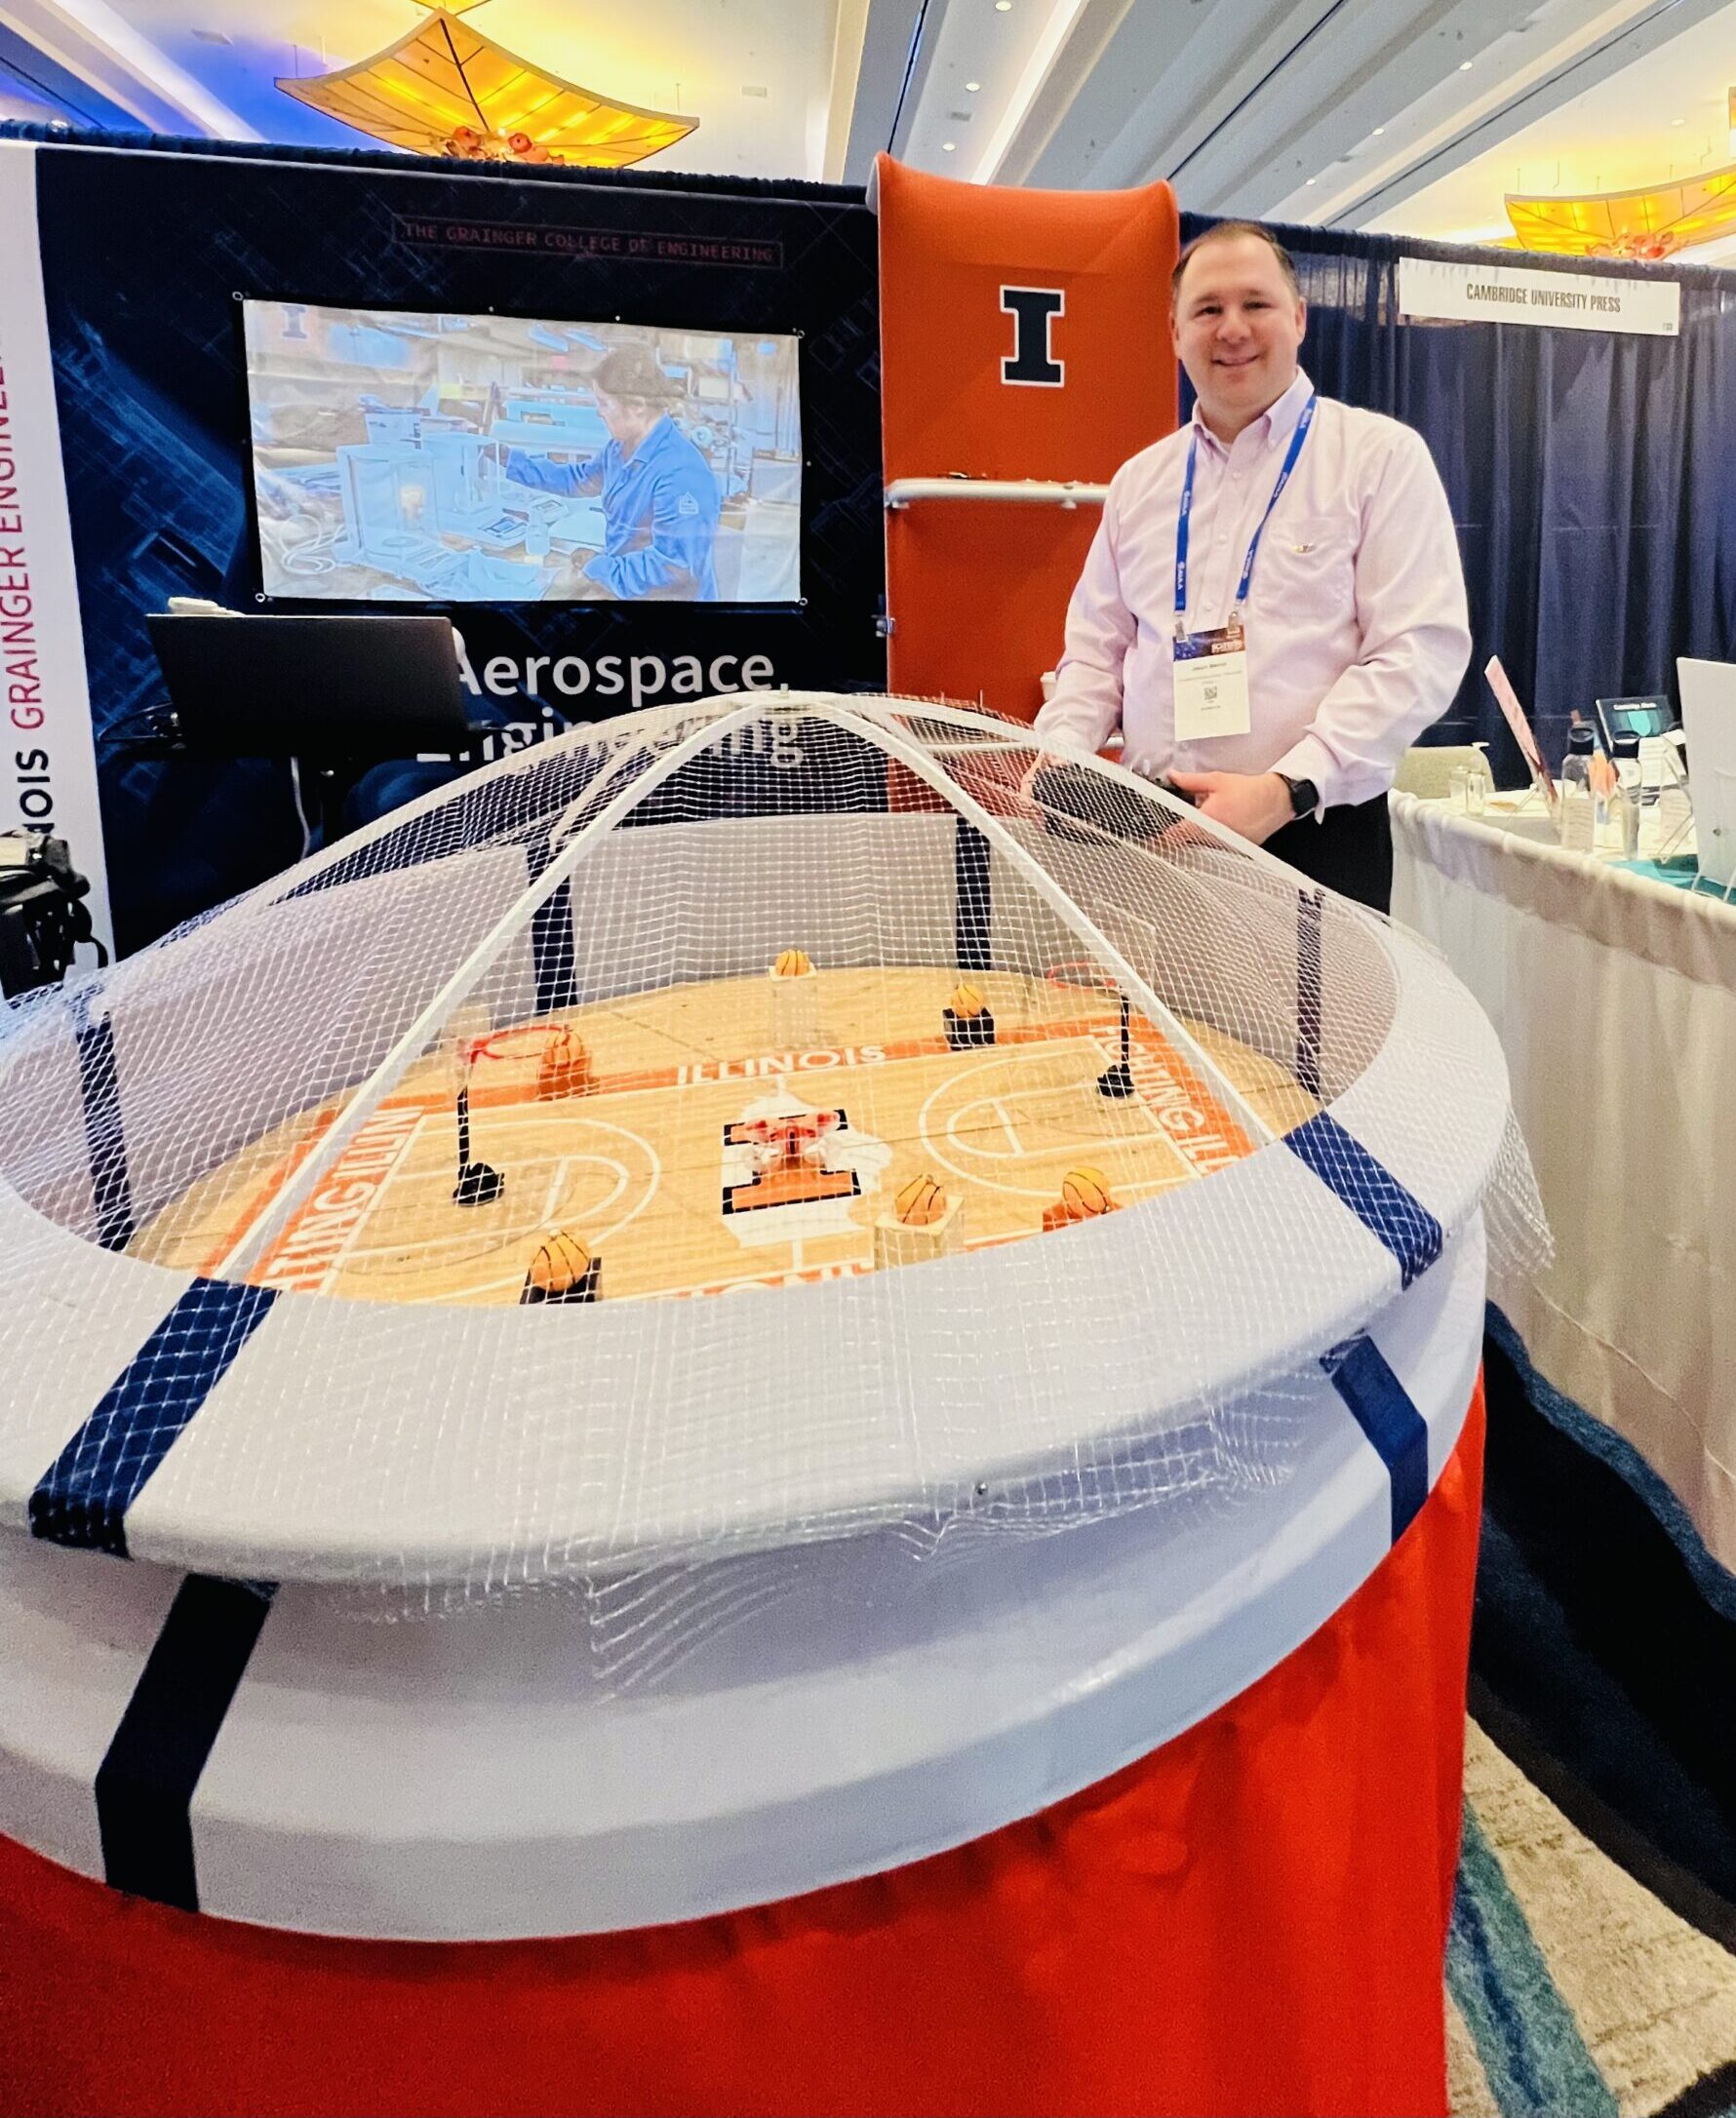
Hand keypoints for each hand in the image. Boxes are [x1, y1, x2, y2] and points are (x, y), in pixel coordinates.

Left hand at [1166, 770, 1293, 843]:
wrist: (1276, 801)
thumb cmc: (1249, 791)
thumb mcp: (1216, 780)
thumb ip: (1190, 781)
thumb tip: (1173, 776)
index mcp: (1205, 821)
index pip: (1175, 836)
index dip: (1160, 839)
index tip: (1152, 840)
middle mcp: (1213, 838)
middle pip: (1188, 838)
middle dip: (1186, 825)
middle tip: (1197, 811)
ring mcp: (1224, 846)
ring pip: (1202, 841)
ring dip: (1202, 830)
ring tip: (1218, 814)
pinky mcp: (1234, 850)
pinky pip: (1216, 844)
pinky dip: (1215, 835)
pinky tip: (1227, 821)